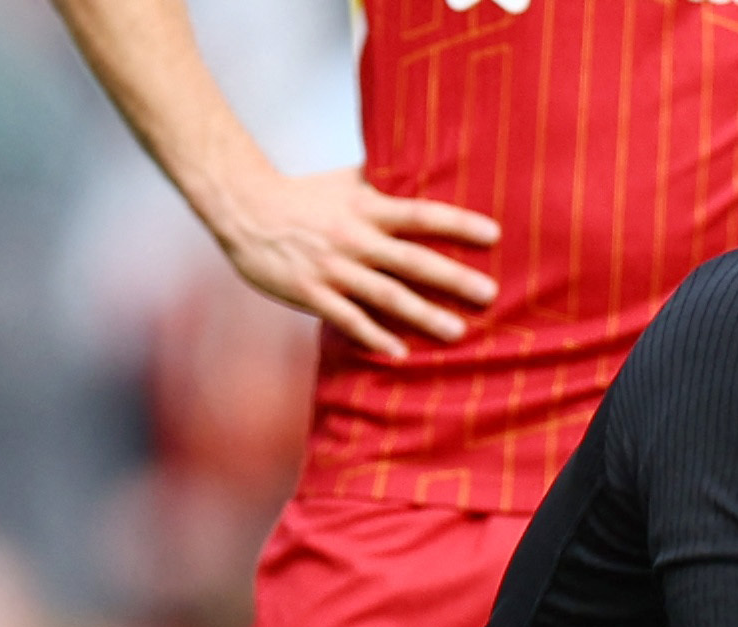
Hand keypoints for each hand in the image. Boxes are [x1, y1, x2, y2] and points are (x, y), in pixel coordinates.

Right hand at [205, 165, 498, 357]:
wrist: (242, 207)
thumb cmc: (302, 194)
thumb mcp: (346, 182)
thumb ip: (384, 183)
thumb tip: (424, 163)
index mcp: (365, 209)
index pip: (420, 214)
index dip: (458, 224)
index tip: (495, 234)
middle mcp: (354, 238)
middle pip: (411, 260)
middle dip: (452, 277)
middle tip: (490, 294)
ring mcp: (332, 268)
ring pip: (385, 295)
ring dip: (422, 315)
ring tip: (457, 333)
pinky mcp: (309, 292)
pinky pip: (348, 319)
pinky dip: (374, 336)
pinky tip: (400, 353)